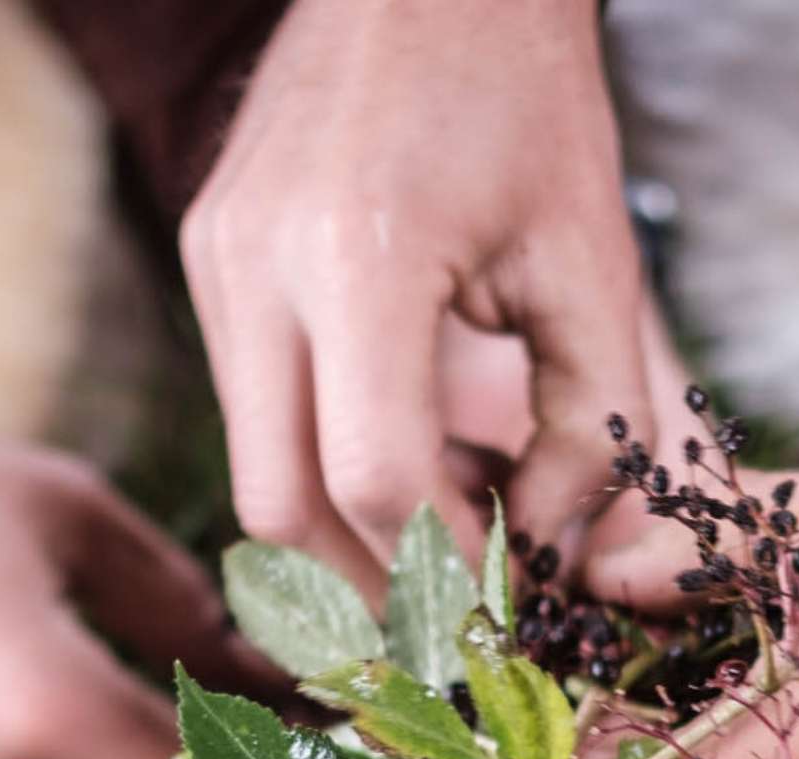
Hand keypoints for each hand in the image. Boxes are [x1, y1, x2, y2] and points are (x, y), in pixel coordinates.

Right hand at [183, 0, 651, 594]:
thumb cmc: (526, 96)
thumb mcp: (593, 261)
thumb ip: (591, 424)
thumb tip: (552, 556)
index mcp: (360, 258)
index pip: (372, 479)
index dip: (442, 566)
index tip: (506, 601)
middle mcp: (258, 265)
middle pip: (280, 505)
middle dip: (370, 586)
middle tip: (455, 622)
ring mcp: (215, 261)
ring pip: (253, 466)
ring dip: (343, 529)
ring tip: (440, 536)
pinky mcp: (205, 255)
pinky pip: (247, 402)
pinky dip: (319, 455)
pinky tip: (400, 454)